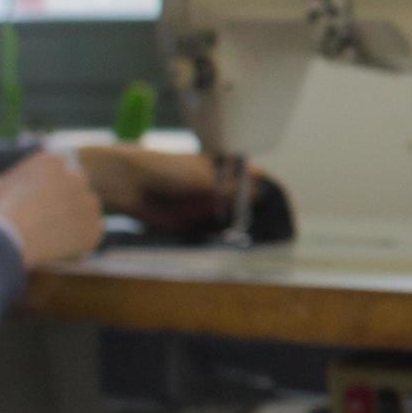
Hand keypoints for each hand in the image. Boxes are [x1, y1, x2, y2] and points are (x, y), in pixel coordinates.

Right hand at [0, 151, 105, 265]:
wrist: (4, 238)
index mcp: (52, 161)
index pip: (58, 171)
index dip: (47, 187)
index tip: (36, 201)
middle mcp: (76, 176)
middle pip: (76, 187)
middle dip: (65, 200)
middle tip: (47, 218)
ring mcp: (88, 202)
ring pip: (86, 209)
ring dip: (75, 219)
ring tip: (52, 234)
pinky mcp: (93, 227)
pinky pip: (92, 232)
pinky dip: (81, 240)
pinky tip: (62, 247)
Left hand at [74, 144, 265, 238]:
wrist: (128, 184)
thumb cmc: (166, 169)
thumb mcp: (204, 177)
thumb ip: (233, 188)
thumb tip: (263, 194)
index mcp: (219, 167)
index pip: (250, 176)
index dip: (266, 188)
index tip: (283, 202)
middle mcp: (213, 186)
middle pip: (242, 200)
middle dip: (257, 212)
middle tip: (277, 225)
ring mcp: (201, 205)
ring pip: (228, 218)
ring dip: (241, 227)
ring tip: (263, 239)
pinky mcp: (189, 223)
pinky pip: (211, 232)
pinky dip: (223, 238)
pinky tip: (237, 246)